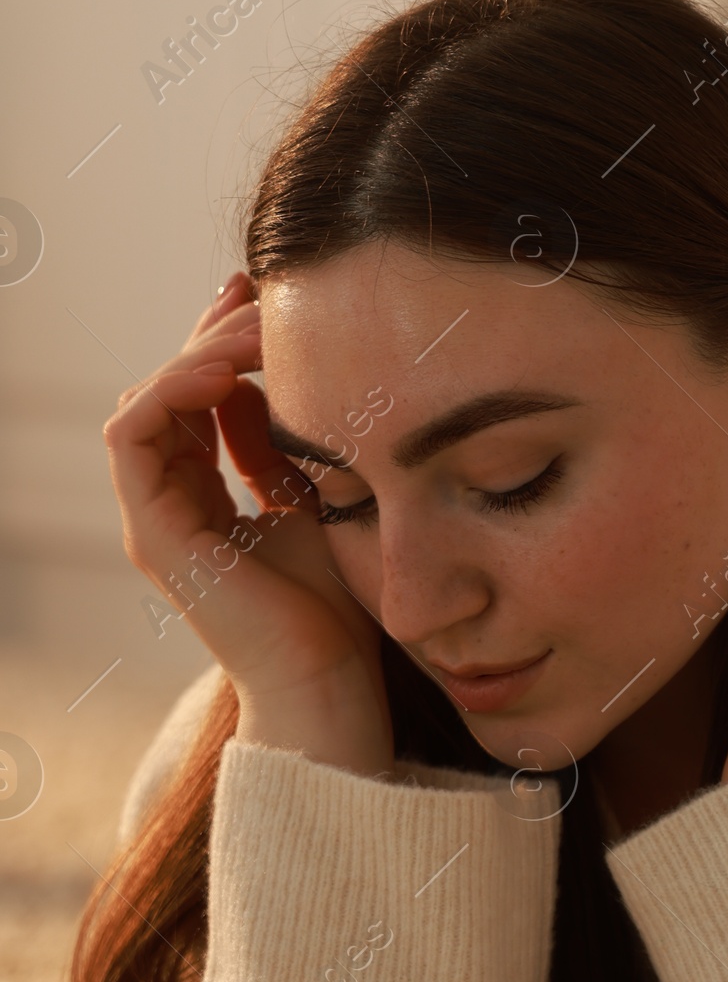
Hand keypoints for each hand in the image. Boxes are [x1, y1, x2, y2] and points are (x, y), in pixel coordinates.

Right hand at [104, 271, 393, 775]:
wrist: (332, 686)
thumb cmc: (341, 606)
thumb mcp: (322, 499)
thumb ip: (295, 446)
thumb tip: (297, 374)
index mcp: (209, 499)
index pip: (199, 399)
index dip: (225, 341)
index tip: (267, 298)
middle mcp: (172, 506)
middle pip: (170, 391)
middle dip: (212, 334)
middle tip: (258, 296)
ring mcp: (156, 521)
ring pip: (146, 401)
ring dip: (195, 353)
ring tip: (252, 329)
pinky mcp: (152, 534)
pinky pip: (132, 435)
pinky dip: (170, 390)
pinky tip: (225, 368)